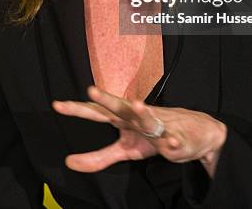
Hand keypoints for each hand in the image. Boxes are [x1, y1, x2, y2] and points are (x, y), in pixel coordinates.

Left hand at [52, 85, 226, 176]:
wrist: (194, 133)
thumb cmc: (154, 136)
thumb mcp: (125, 150)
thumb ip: (98, 157)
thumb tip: (69, 162)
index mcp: (124, 119)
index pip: (97, 112)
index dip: (78, 109)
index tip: (57, 105)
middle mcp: (138, 117)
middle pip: (120, 107)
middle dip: (107, 99)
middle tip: (91, 90)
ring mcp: (158, 125)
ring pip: (149, 117)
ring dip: (143, 112)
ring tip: (137, 105)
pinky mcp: (176, 137)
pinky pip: (174, 140)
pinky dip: (173, 141)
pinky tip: (172, 143)